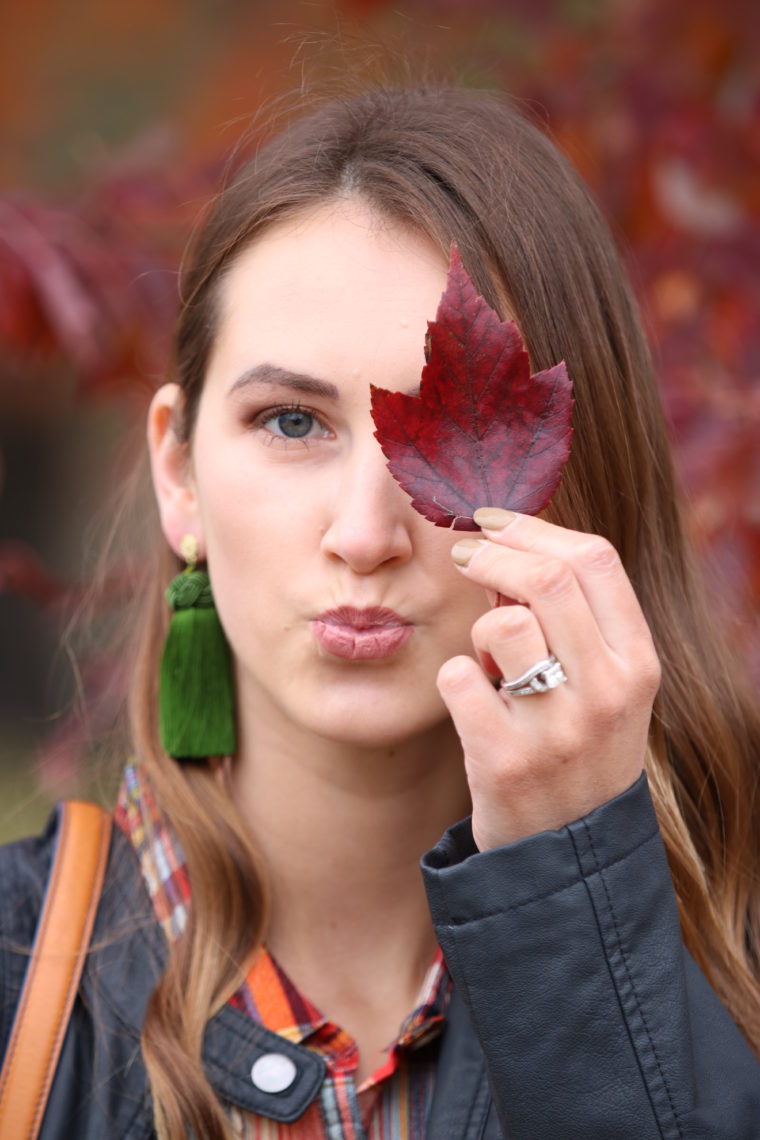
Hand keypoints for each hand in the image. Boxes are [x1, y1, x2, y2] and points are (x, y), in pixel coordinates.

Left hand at [438, 509, 660, 850]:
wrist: (568, 856)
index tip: (494, 521)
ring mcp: (558, 730)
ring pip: (501, 625)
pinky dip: (452, 678)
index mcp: (640, 663)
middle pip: (547, 579)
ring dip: (478, 627)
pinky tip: (469, 701)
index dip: (534, 527)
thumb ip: (573, 620)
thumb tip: (506, 546)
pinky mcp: (505, 762)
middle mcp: (609, 692)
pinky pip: (457, 678)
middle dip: (493, 554)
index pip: (595, 559)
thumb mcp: (606, 686)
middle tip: (466, 554)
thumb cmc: (579, 749)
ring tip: (485, 657)